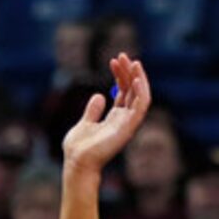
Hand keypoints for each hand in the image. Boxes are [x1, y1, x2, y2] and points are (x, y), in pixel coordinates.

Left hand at [61, 54, 152, 174]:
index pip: (124, 92)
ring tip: (133, 62)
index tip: (113, 60)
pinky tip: (136, 78)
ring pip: (141, 97)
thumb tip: (99, 95)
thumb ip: (92, 111)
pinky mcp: (127, 129)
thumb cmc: (78, 149)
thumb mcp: (84, 124)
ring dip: (139, 78)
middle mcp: (124, 120)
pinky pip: (140, 108)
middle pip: (133, 91)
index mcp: (115, 118)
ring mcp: (127, 124)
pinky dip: (141, 93)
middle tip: (122, 55)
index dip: (121, 75)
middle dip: (129, 72)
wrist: (77, 163)